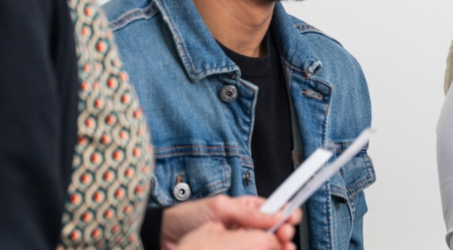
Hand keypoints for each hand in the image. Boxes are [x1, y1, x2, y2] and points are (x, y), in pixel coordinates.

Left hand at [161, 195, 301, 249]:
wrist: (162, 239)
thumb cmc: (186, 218)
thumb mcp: (219, 207)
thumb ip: (247, 212)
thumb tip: (276, 213)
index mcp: (246, 209)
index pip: (274, 210)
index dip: (286, 214)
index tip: (291, 220)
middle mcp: (246, 227)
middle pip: (274, 231)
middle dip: (283, 234)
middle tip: (284, 238)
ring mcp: (239, 243)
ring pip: (266, 246)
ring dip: (277, 248)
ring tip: (282, 249)